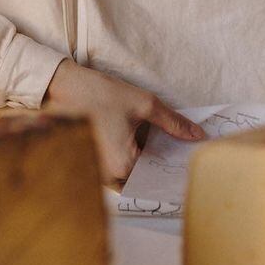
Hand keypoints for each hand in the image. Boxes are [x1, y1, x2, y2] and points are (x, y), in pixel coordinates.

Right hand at [41, 59, 204, 184]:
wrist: (66, 86)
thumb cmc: (102, 94)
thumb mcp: (144, 104)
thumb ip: (173, 123)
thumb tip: (197, 135)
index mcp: (122, 166)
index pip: (157, 175)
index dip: (173, 166)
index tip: (187, 159)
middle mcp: (107, 176)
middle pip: (143, 178)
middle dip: (158, 164)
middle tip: (176, 148)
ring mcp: (96, 172)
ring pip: (128, 175)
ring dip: (143, 161)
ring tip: (156, 141)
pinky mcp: (90, 163)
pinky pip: (115, 169)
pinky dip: (128, 158)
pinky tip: (137, 139)